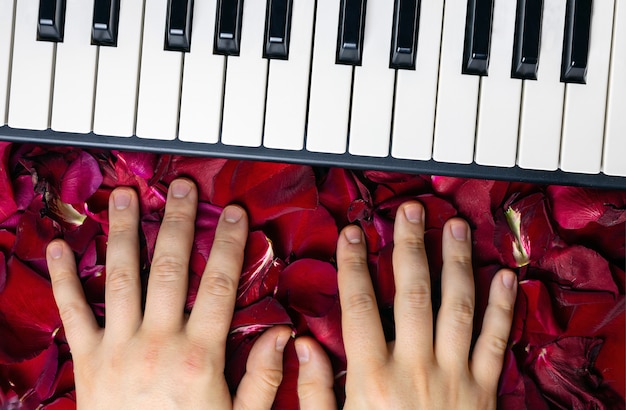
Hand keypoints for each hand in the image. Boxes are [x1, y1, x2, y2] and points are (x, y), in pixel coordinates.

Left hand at [46, 179, 290, 409]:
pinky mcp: (87, 361)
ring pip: (121, 278)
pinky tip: (61, 248)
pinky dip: (64, 279)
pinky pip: (72, 313)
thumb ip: (263, 378)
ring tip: (126, 197)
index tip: (233, 213)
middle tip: (180, 187)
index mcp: (198, 355)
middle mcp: (156, 343)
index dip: (228, 244)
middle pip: (168, 269)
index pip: (218, 285)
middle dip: (176, 223)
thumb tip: (286, 334)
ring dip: (124, 233)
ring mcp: (117, 348)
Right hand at [296, 201, 517, 408]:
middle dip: (410, 246)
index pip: (359, 306)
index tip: (350, 234)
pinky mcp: (484, 389)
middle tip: (410, 211)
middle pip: (413, 294)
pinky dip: (503, 307)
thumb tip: (299, 343)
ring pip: (458, 307)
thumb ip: (312, 391)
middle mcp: (415, 368)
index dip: (353, 265)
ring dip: (457, 262)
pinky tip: (505, 276)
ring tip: (455, 227)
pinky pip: (496, 341)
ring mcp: (454, 376)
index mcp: (372, 377)